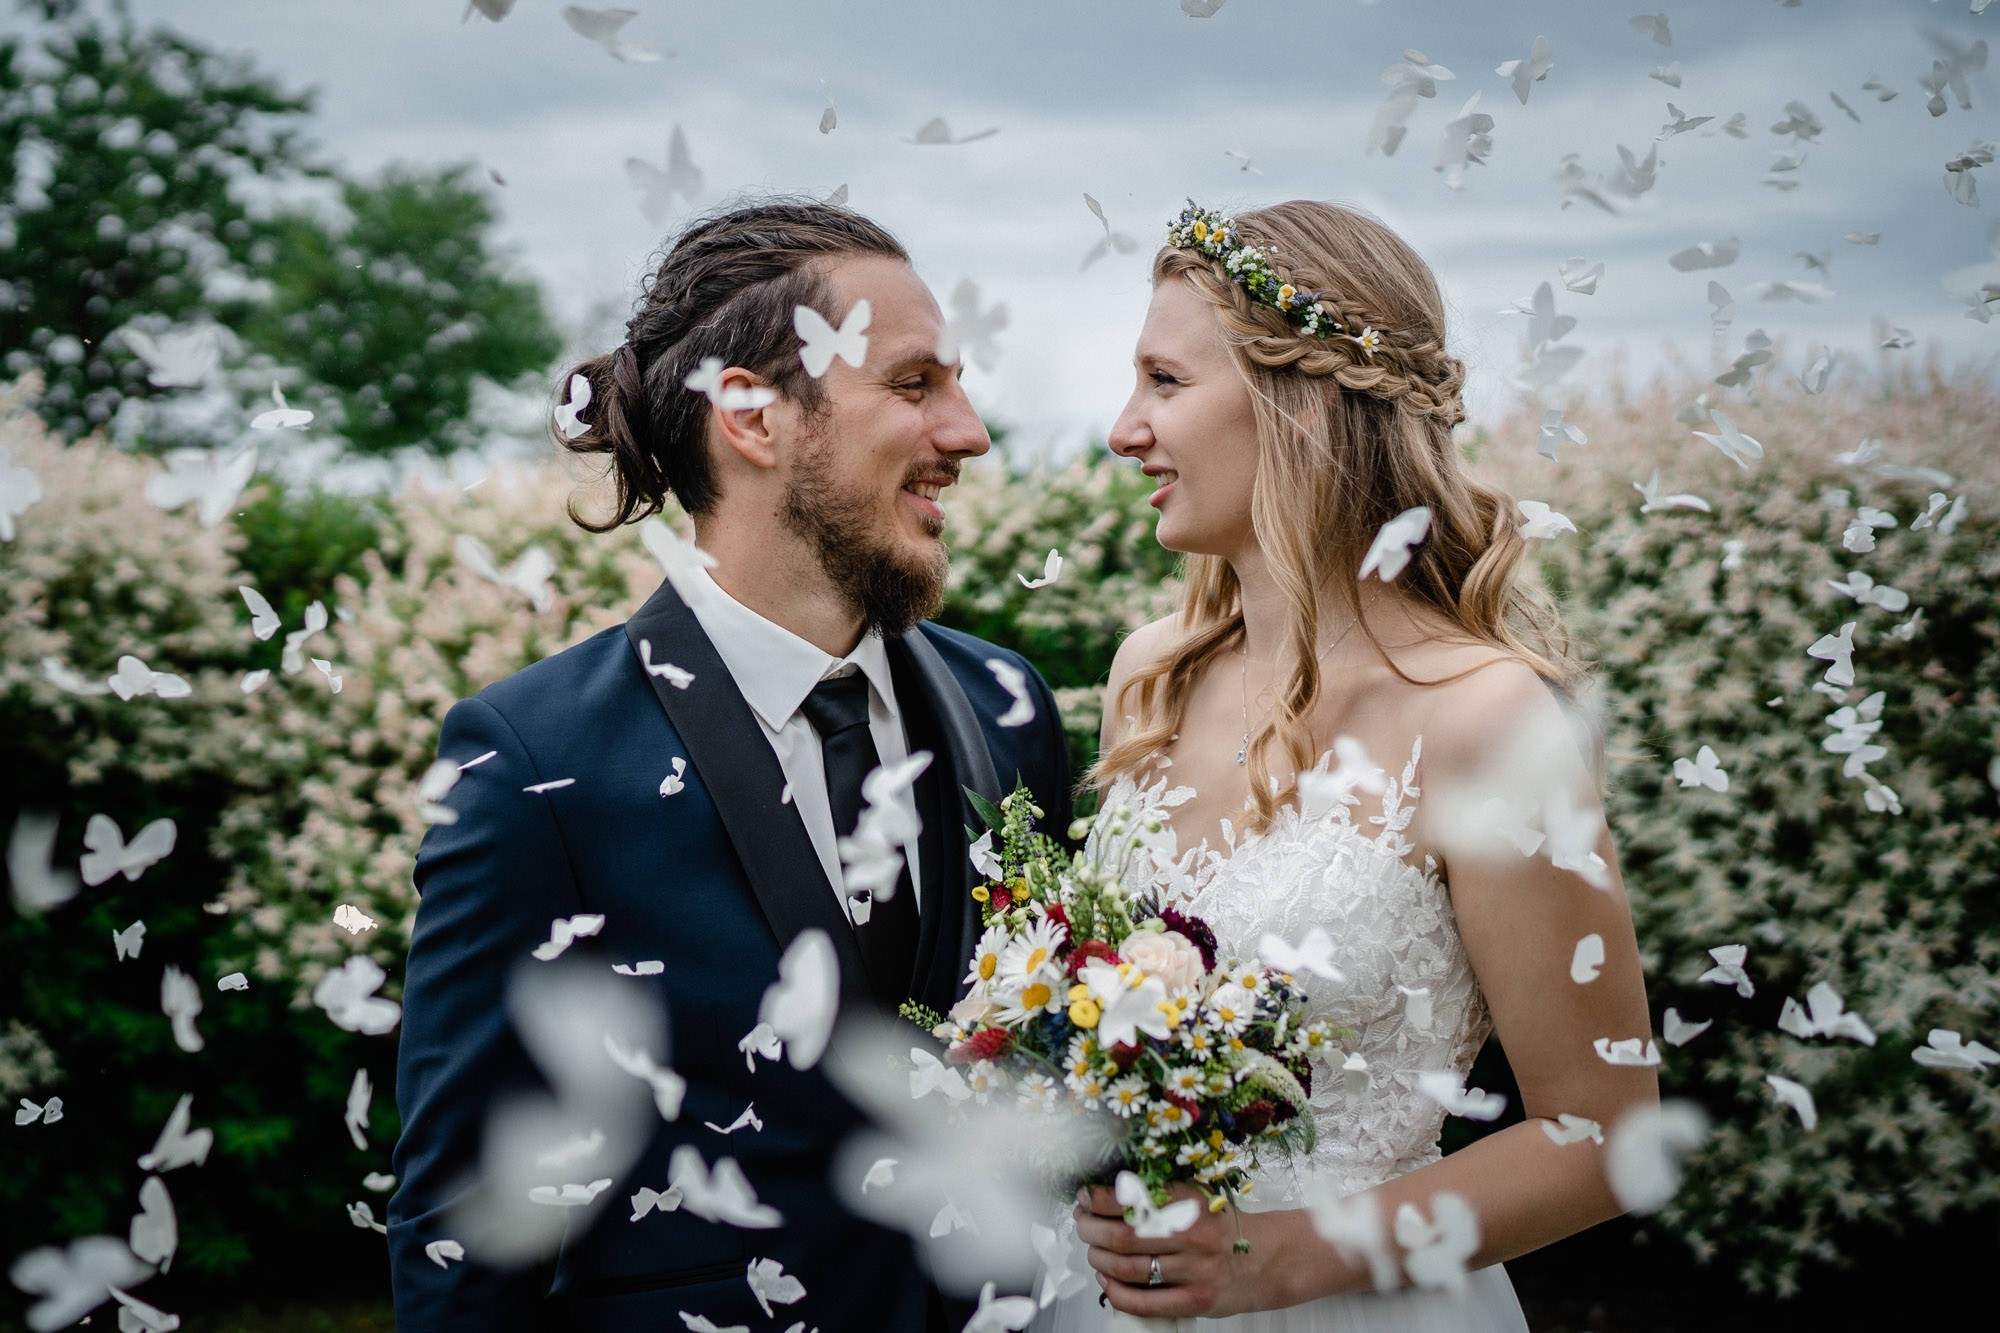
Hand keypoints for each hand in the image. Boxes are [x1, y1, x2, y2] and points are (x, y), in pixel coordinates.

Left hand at [1072, 1182, 1274, 1318]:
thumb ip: (1159, 1194)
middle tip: (1083, 1225)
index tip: (1085, 1198)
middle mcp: (1194, 1236)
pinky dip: (1116, 1293)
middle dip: (1091, 1229)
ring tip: (1094, 1252)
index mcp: (1191, 1203)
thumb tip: (1105, 1192)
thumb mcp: (1196, 1199)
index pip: (1131, 1198)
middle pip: (1123, 1235)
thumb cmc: (1222, 1229)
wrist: (1266, 1260)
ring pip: (1128, 1269)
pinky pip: (1144, 1302)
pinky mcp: (1195, 1301)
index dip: (1098, 1199)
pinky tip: (1107, 1281)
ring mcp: (1195, 1272)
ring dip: (1099, 1259)